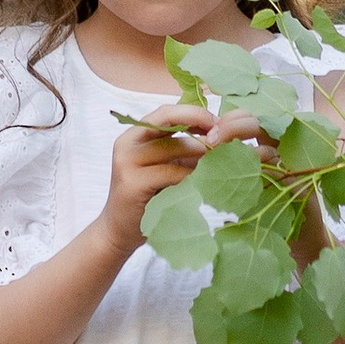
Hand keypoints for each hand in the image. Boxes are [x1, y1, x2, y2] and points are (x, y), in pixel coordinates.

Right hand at [102, 101, 215, 253]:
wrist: (118, 230)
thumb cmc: (147, 198)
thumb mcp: (163, 166)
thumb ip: (181, 150)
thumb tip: (219, 136)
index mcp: (134, 135)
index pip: (166, 112)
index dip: (193, 113)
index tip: (218, 122)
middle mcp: (127, 143)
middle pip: (170, 125)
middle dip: (201, 130)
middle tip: (225, 141)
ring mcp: (127, 162)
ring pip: (173, 147)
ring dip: (200, 153)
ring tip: (220, 161)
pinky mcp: (132, 183)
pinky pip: (171, 173)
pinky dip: (190, 176)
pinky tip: (204, 182)